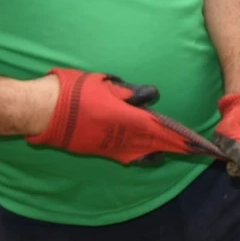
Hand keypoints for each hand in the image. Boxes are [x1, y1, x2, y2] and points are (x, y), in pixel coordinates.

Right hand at [24, 69, 207, 163]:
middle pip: (155, 144)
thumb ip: (130, 92)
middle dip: (174, 147)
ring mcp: (110, 146)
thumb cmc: (75, 92)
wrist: (43, 111)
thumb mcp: (107, 84)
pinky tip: (148, 154)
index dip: (180, 137)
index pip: (162, 130)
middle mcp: (122, 137)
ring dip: (158, 151)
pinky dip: (140, 155)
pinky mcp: (98, 151)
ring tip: (174, 150)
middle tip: (194, 150)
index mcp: (128, 118)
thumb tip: (150, 96)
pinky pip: (125, 156)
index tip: (197, 143)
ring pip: (141, 152)